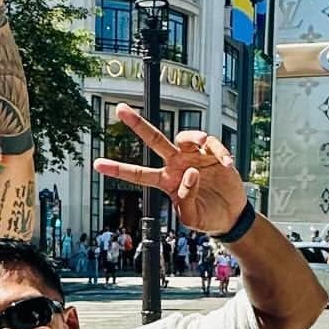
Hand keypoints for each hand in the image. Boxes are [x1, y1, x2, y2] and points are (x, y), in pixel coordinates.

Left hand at [93, 105, 245, 234]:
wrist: (230, 215)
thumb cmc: (207, 217)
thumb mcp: (193, 218)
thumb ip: (186, 199)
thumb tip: (189, 172)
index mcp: (166, 181)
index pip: (138, 174)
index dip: (118, 169)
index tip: (97, 164)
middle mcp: (176, 164)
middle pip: (154, 140)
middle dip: (137, 124)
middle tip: (119, 109)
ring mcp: (194, 156)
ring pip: (185, 136)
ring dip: (194, 135)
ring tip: (203, 141)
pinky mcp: (214, 154)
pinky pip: (213, 145)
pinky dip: (220, 151)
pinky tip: (226, 164)